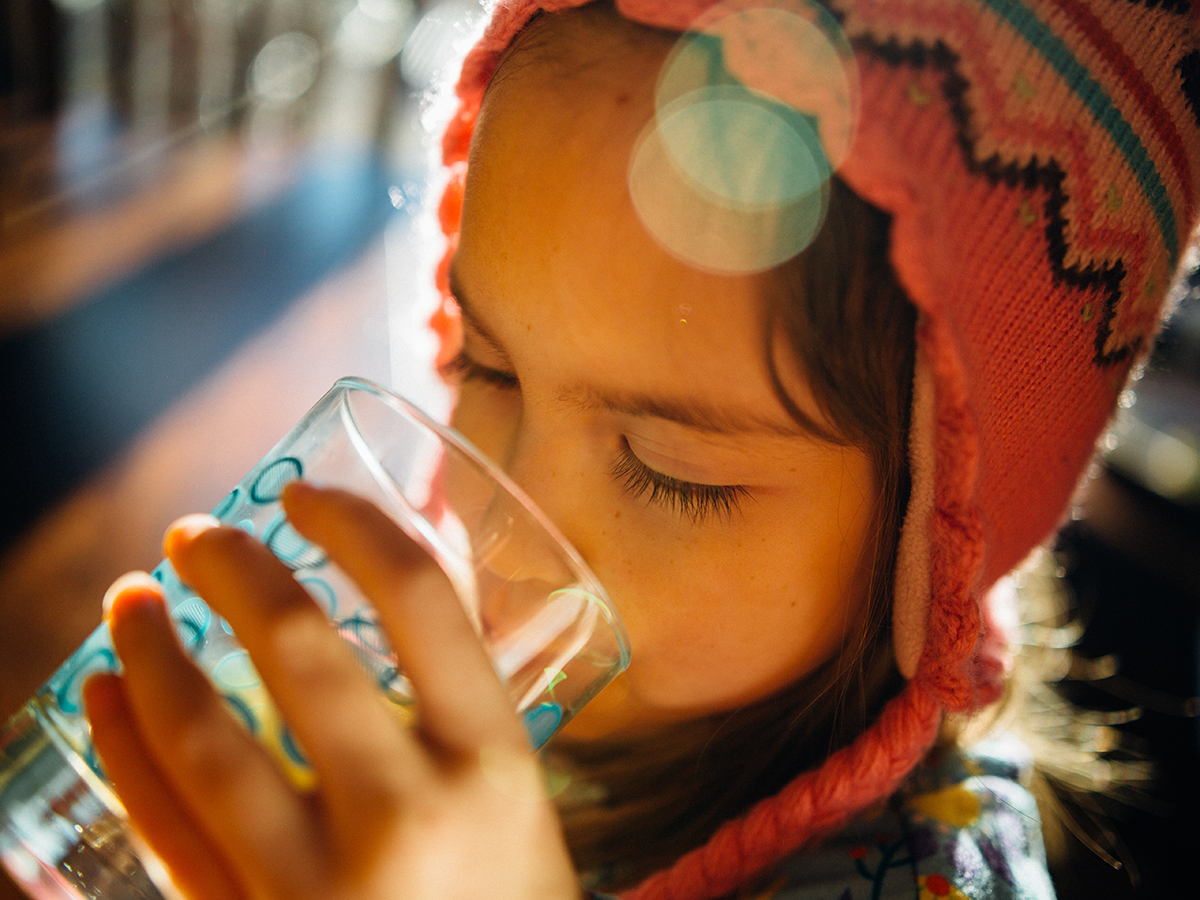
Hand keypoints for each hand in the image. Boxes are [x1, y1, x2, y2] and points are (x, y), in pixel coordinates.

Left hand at [84, 483, 581, 899]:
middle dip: (232, 571)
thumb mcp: (516, 802)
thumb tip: (388, 590)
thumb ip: (458, 709)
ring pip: (204, 738)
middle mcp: (410, 815)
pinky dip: (122, 749)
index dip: (355, 526)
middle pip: (299, 651)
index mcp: (497, 764)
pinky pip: (163, 828)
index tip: (305, 495)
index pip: (423, 602)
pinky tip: (99, 698)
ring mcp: (319, 885)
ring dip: (148, 651)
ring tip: (128, 599)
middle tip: (195, 537)